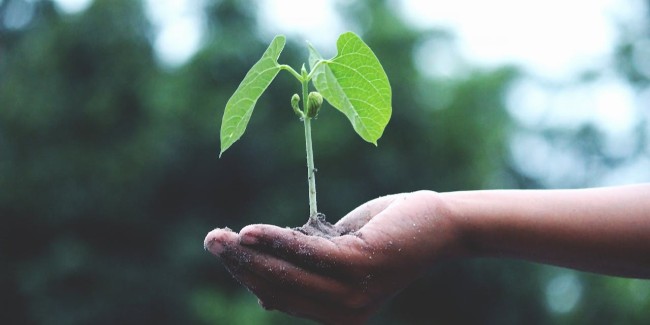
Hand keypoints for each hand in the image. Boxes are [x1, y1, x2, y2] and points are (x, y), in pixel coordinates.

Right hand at [204, 191, 461, 323]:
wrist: (437, 224)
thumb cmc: (385, 235)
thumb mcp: (338, 256)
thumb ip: (305, 271)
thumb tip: (262, 294)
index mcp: (336, 314)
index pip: (279, 296)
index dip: (247, 275)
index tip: (223, 250)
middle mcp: (343, 313)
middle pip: (277, 288)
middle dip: (239, 264)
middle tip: (211, 240)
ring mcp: (353, 293)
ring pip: (287, 274)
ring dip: (249, 254)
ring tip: (220, 236)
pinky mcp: (360, 266)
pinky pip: (307, 254)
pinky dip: (277, 241)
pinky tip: (251, 231)